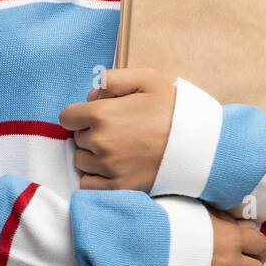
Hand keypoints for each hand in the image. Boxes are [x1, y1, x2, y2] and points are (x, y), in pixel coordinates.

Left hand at [60, 67, 175, 191]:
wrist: (197, 142)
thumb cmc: (171, 108)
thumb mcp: (146, 79)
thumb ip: (111, 78)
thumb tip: (89, 95)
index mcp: (102, 115)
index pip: (67, 117)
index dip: (81, 115)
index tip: (98, 116)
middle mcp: (100, 142)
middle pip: (77, 139)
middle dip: (91, 134)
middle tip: (117, 131)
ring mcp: (108, 167)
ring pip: (81, 162)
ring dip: (93, 156)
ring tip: (119, 149)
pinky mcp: (118, 187)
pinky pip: (88, 185)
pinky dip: (96, 177)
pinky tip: (114, 168)